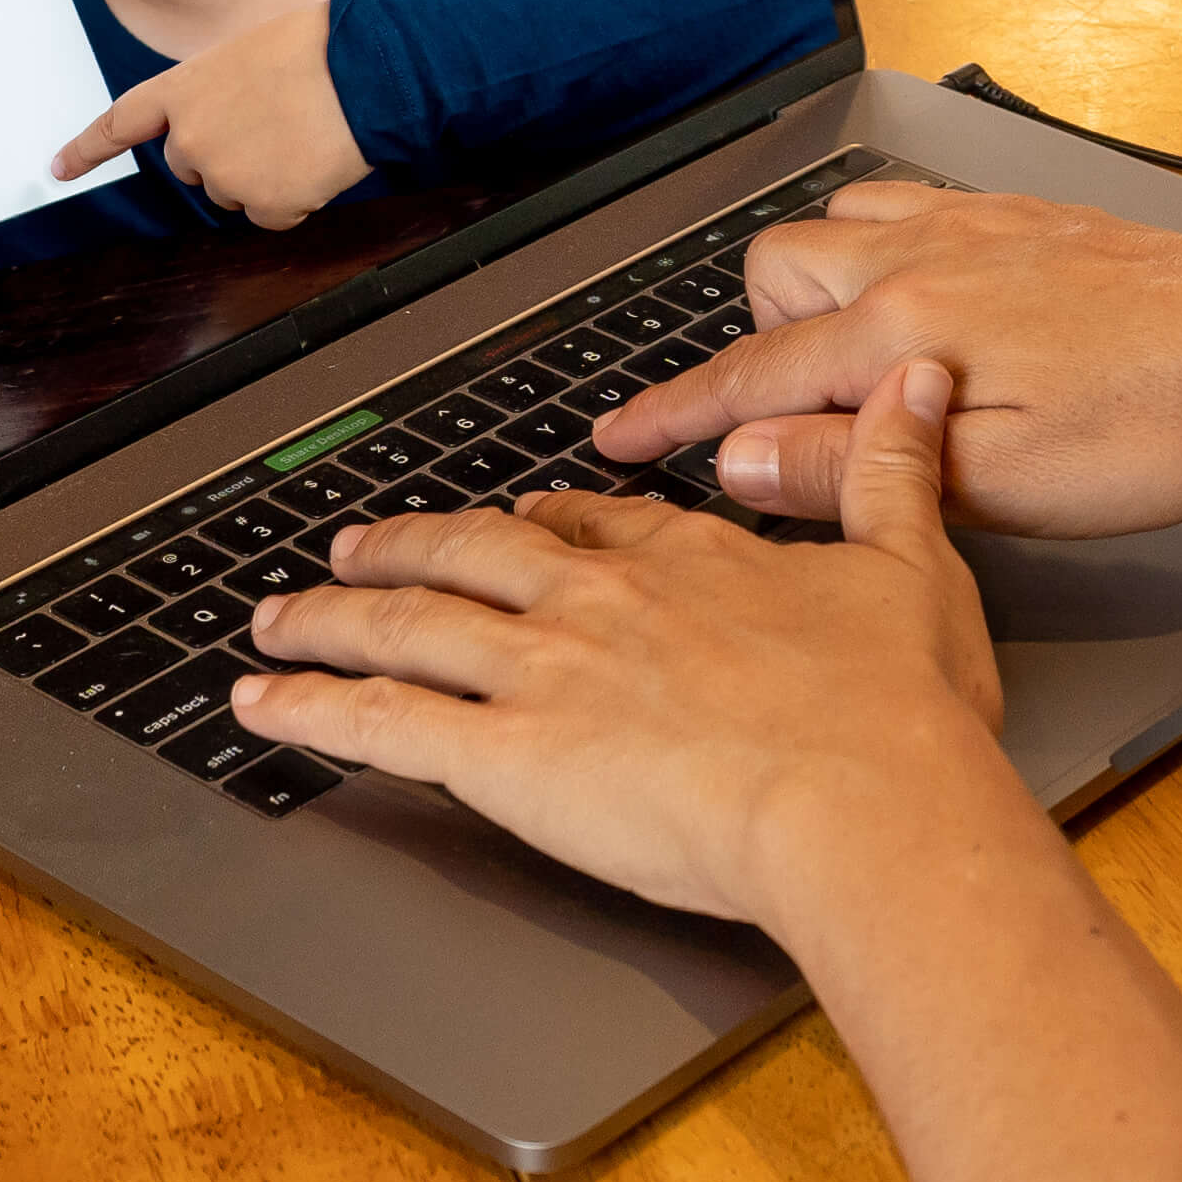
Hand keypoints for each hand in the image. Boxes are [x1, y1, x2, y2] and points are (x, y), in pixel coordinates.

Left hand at [60, 0, 368, 227]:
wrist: (366, 66)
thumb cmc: (320, 47)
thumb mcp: (246, 55)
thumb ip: (216, 94)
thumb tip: (230, 131)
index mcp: (182, 88)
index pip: (120, 123)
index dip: (87, 149)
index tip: (57, 168)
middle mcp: (190, 136)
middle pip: (193, 165)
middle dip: (228, 151)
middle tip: (277, 119)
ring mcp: (225, 173)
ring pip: (236, 192)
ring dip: (267, 173)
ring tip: (304, 131)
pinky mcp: (264, 204)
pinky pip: (274, 214)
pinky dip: (297, 196)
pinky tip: (316, 160)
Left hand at [239, 365, 1015, 925]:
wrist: (862, 802)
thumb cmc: (899, 712)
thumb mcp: (916, 564)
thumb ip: (894, 469)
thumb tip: (915, 378)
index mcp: (691, 561)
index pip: (592, 527)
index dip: (543, 526)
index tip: (518, 525)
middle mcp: (602, 601)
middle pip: (473, 558)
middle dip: (405, 552)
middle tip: (355, 552)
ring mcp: (545, 671)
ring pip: (406, 626)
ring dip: (330, 618)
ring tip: (276, 619)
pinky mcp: (505, 754)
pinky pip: (382, 721)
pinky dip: (312, 706)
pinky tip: (265, 704)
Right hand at [590, 181, 1181, 532]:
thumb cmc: (1158, 426)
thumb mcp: (1004, 487)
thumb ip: (854, 471)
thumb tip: (742, 460)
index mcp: (907, 331)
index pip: (752, 377)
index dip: (674, 417)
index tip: (616, 441)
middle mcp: (925, 256)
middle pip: (775, 268)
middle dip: (761, 339)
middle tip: (803, 413)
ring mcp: (973, 223)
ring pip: (838, 224)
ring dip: (825, 289)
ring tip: (870, 365)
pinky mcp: (1020, 214)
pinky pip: (910, 207)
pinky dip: (890, 254)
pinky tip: (938, 309)